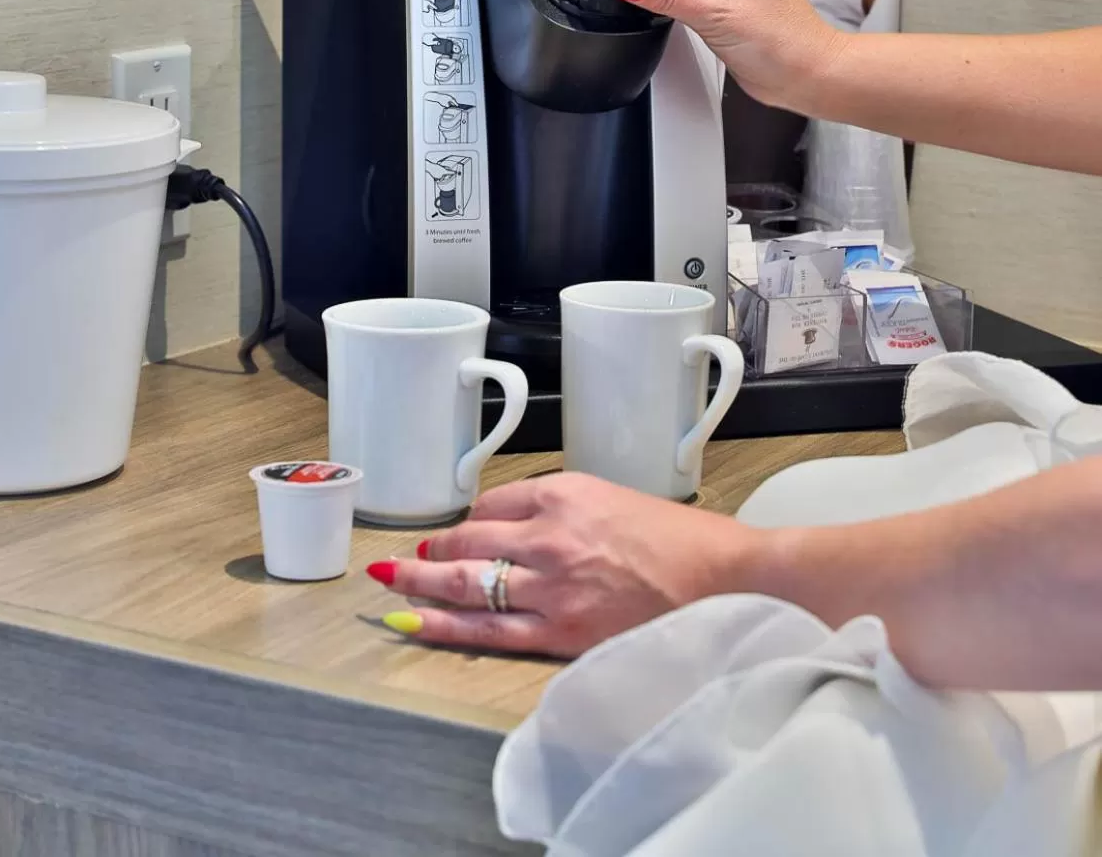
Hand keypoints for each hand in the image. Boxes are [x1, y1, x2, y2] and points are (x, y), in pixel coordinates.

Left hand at [368, 473, 762, 656]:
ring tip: (391, 581)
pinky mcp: (561, 629)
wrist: (732, 581)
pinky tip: (414, 620)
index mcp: (565, 494)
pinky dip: (443, 624)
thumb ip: (564, 513)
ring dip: (420, 580)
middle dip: (430, 549)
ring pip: (465, 582)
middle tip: (403, 556)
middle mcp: (550, 534)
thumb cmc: (685, 543)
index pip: (492, 506)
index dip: (469, 523)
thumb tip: (518, 532)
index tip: (457, 534)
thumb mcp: (615, 501)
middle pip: (468, 540)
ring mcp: (552, 584)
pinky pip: (486, 628)